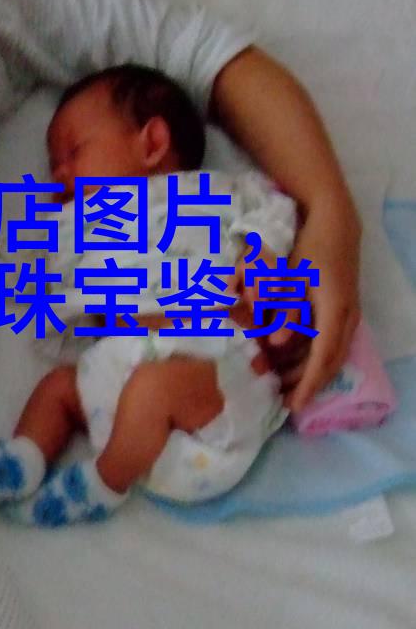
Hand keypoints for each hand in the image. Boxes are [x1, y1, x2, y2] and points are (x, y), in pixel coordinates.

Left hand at [269, 209, 361, 411]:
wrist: (334, 222)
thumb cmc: (309, 247)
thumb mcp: (292, 277)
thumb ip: (286, 310)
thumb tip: (280, 344)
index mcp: (335, 312)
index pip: (322, 359)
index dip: (307, 385)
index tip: (292, 406)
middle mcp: (346, 316)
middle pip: (330, 362)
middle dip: (307, 384)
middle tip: (282, 401)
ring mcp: (348, 312)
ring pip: (331, 353)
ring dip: (307, 370)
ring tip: (281, 383)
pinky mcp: (342, 308)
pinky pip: (330, 340)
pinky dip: (311, 354)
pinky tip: (290, 359)